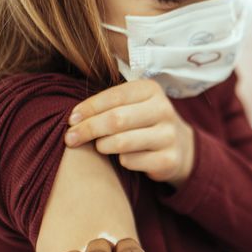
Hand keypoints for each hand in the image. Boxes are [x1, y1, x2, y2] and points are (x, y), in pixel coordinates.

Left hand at [65, 80, 195, 186]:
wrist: (180, 148)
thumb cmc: (144, 123)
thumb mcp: (132, 105)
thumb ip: (108, 105)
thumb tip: (74, 118)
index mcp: (151, 90)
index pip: (114, 96)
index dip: (88, 108)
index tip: (71, 120)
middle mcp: (163, 110)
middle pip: (116, 119)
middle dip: (88, 129)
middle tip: (71, 138)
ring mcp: (168, 135)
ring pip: (121, 142)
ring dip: (102, 146)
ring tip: (99, 146)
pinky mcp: (168, 159)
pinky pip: (131, 161)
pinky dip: (120, 161)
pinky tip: (123, 158)